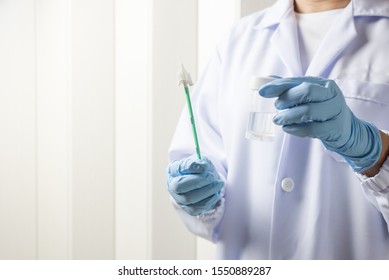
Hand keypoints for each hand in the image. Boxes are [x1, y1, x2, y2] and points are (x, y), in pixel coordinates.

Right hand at [166, 155, 223, 215]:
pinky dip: (209, 201)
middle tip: (212, 177)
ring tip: (219, 184)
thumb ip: (202, 162)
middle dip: (198, 181)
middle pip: (179, 186)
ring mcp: (179, 199)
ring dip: (208, 191)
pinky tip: (216, 193)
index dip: (193, 167)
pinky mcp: (188, 209)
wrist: (204, 181)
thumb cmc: (200, 170)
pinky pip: (197, 208)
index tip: (206, 166)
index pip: (179, 168)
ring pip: (190, 199)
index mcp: (173, 170)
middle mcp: (172, 185)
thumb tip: (204, 167)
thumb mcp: (201, 161)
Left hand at [259, 76, 381, 171]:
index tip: (262, 92)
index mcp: (323, 83)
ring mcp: (336, 111)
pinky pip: (313, 129)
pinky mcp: (336, 128)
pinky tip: (288, 128)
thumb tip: (266, 81)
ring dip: (289, 116)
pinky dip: (296, 129)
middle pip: (307, 91)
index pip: (298, 81)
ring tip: (278, 120)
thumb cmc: (322, 110)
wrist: (346, 130)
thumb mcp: (309, 97)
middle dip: (287, 98)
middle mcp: (332, 94)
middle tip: (277, 107)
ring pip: (309, 111)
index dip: (278, 86)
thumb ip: (289, 89)